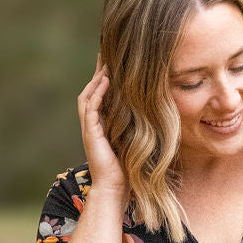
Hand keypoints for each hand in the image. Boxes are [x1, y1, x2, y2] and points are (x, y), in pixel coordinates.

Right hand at [78, 54, 129, 198]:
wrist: (115, 189)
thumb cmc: (126, 170)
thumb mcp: (134, 142)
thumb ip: (137, 127)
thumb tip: (155, 113)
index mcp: (101, 126)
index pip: (100, 97)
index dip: (104, 80)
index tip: (113, 63)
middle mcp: (92, 125)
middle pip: (91, 91)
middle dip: (97, 73)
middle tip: (105, 54)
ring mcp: (89, 129)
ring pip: (88, 96)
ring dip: (96, 79)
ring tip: (105, 63)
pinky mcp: (90, 133)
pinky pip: (91, 108)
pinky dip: (97, 93)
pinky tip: (104, 81)